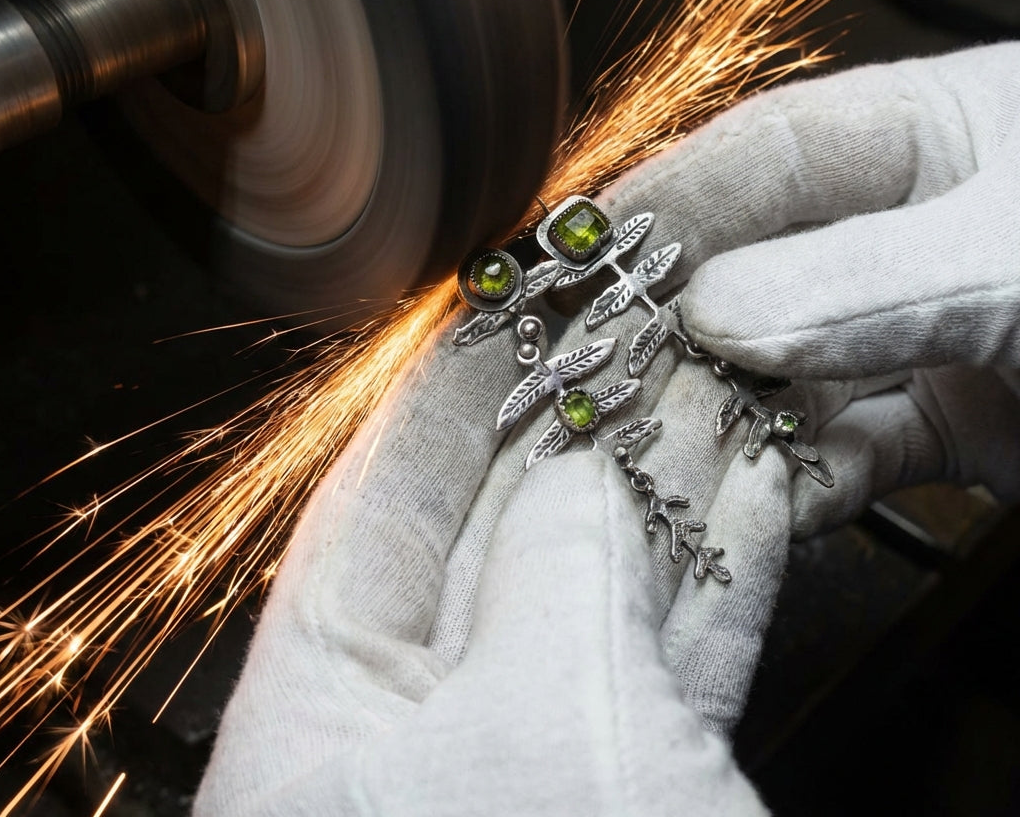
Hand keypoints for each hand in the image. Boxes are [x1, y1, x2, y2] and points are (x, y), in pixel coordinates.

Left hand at [193, 203, 801, 812]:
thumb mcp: (541, 719)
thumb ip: (551, 566)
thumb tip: (584, 469)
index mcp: (320, 739)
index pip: (371, 507)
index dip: (441, 390)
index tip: (495, 307)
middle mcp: (418, 743)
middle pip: (498, 530)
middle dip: (583, 419)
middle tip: (635, 328)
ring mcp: (532, 760)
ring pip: (598, 585)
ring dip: (670, 480)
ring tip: (717, 383)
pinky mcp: (634, 787)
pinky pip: (671, 652)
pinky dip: (719, 570)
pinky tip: (755, 484)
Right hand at [619, 40, 1019, 534]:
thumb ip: (872, 279)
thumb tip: (719, 311)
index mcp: (928, 135)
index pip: (760, 155)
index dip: (664, 200)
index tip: (582, 251)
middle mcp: (908, 233)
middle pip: (755, 271)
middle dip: (678, 324)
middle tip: (598, 367)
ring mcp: (921, 333)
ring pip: (785, 372)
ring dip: (728, 415)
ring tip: (662, 444)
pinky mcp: (946, 426)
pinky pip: (844, 452)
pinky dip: (798, 483)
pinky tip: (762, 501)